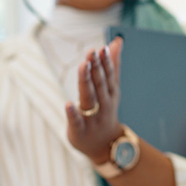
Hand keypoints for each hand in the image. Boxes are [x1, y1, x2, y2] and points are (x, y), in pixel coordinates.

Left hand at [65, 36, 123, 163]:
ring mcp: (92, 117)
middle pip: (99, 83)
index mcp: (110, 92)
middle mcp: (103, 103)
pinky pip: (76, 120)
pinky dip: (73, 113)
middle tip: (92, 52)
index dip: (105, 61)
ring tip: (83, 66)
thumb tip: (117, 40)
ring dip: (86, 82)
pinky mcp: (80, 130)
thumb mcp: (112, 89)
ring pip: (89, 97)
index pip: (108, 74)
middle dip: (96, 67)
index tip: (102, 48)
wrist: (105, 145)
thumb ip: (113, 64)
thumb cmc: (105, 111)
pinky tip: (68, 104)